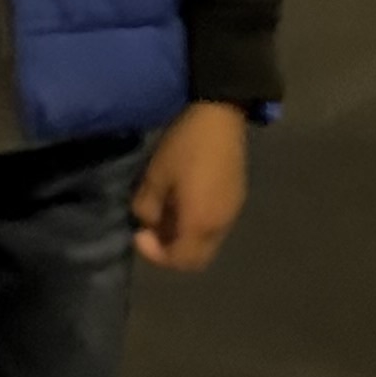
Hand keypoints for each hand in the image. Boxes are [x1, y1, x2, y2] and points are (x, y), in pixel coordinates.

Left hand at [130, 104, 247, 272]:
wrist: (220, 115)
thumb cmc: (185, 146)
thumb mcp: (155, 175)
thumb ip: (146, 206)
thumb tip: (149, 220)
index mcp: (201, 224)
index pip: (180, 261)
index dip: (155, 255)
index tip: (139, 233)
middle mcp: (221, 225)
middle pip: (197, 258)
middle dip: (171, 251)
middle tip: (151, 230)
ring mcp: (232, 212)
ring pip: (207, 242)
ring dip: (184, 237)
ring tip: (165, 213)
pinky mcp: (236, 198)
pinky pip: (215, 225)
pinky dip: (197, 224)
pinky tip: (184, 201)